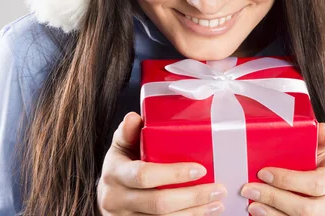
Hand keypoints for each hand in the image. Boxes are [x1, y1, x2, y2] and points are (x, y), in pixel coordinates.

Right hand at [97, 112, 227, 214]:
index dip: (174, 174)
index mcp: (115, 173)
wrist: (106, 197)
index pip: (144, 175)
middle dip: (192, 197)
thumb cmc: (120, 167)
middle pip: (159, 203)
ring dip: (194, 213)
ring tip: (217, 203)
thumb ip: (128, 132)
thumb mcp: (120, 147)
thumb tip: (135, 117)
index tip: (199, 170)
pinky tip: (202, 214)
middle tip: (218, 190)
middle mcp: (116, 199)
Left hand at [240, 123, 324, 215]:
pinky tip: (260, 212)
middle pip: (307, 209)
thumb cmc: (323, 165)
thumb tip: (322, 129)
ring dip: (271, 213)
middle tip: (250, 189)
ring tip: (252, 204)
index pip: (316, 183)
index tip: (263, 173)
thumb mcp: (323, 149)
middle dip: (274, 199)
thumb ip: (320, 138)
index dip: (288, 180)